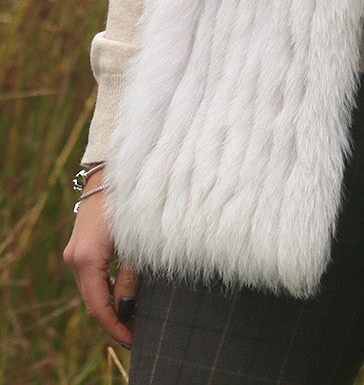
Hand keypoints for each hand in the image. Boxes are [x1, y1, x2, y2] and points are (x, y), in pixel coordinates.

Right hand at [63, 180, 139, 349]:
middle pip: (93, 301)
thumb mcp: (136, 243)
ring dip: (111, 304)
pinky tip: (125, 294)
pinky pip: (91, 276)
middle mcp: (74, 259)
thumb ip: (131, 279)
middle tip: (140, 332)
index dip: (116, 328)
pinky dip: (106, 288)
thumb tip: (127, 310)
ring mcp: (74, 252)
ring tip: (137, 317)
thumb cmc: (130, 202)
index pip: (98, 308)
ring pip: (91, 289)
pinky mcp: (80, 246)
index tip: (134, 341)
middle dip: (115, 319)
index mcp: (87, 260)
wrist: (111, 169)